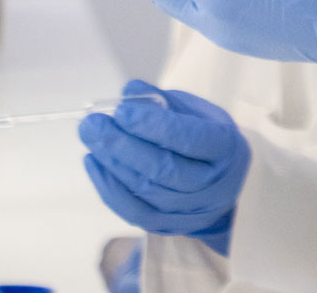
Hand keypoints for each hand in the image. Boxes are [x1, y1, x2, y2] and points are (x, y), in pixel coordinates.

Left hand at [79, 80, 249, 254]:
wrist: (221, 186)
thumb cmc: (206, 139)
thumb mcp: (198, 113)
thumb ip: (164, 102)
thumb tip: (129, 91)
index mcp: (225, 148)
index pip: (189, 138)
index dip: (154, 125)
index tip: (122, 110)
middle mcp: (211, 184)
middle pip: (163, 168)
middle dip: (122, 145)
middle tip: (93, 124)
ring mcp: (189, 210)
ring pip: (144, 190)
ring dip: (112, 163)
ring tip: (91, 138)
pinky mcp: (166, 225)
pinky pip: (132, 211)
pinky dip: (109, 187)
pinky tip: (94, 163)